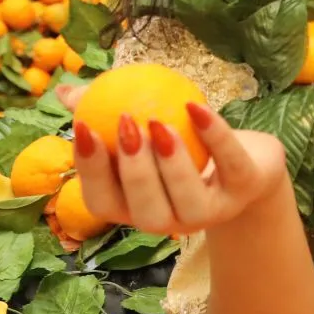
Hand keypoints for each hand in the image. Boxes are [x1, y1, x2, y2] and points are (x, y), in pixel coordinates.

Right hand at [60, 85, 288, 237]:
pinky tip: (197, 107)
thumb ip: (104, 111)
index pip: (102, 202)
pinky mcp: (245, 190)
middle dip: (133, 172)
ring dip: (172, 164)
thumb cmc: (183, 145)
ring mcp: (211, 211)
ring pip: (188, 203)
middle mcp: (170, 220)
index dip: (90, 170)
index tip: (83, 127)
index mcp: (135, 207)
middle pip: (145, 212)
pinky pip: (231, 166)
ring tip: (159, 123)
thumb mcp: (144, 130)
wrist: (249, 162)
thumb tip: (64, 93)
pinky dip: (216, 137)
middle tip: (126, 124)